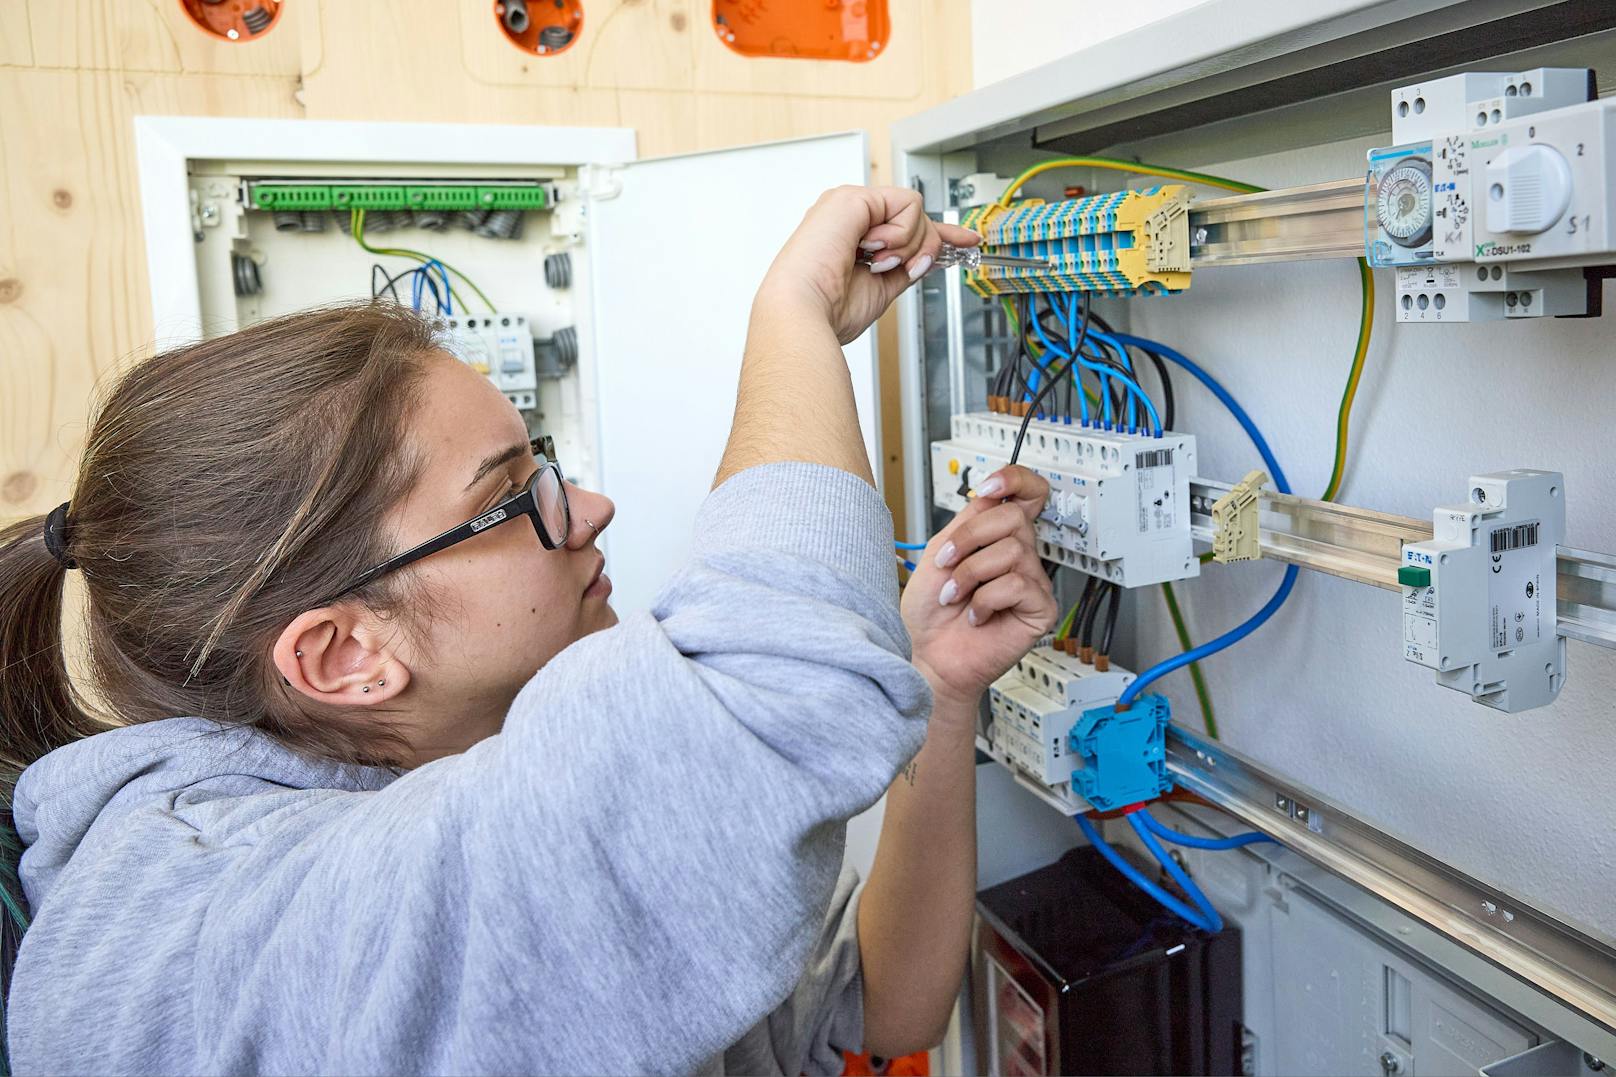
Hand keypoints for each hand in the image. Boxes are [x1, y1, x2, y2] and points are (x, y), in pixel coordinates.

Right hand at [755, 186, 980, 345]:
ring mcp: (850, 205)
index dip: (938, 233)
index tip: (966, 241)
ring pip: (915, 211)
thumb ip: (906, 266)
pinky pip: (908, 205)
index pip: (903, 224)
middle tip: (901, 269)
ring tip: (877, 264)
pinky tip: (877, 250)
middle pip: (914, 218)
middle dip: (922, 248)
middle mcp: (849, 218)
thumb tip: (932, 256)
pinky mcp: (853, 198)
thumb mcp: (882, 287)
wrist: (804, 314)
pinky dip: (902, 235)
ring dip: (908, 246)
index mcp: (851, 238)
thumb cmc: (827, 310)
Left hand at [901, 466, 1056, 713]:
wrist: (925, 654)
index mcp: (997, 537)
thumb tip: (994, 496)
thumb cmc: (928, 612)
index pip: (1028, 494)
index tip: (988, 489)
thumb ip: (970, 520)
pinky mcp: (1040, 610)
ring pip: (1013, 551)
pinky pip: (1019, 584)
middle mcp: (1019, 556)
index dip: (1015, 480)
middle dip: (970, 538)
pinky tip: (977, 615)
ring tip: (956, 596)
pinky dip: (986, 599)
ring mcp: (1032, 583)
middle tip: (947, 564)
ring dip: (971, 573)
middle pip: (1014, 517)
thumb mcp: (941, 550)